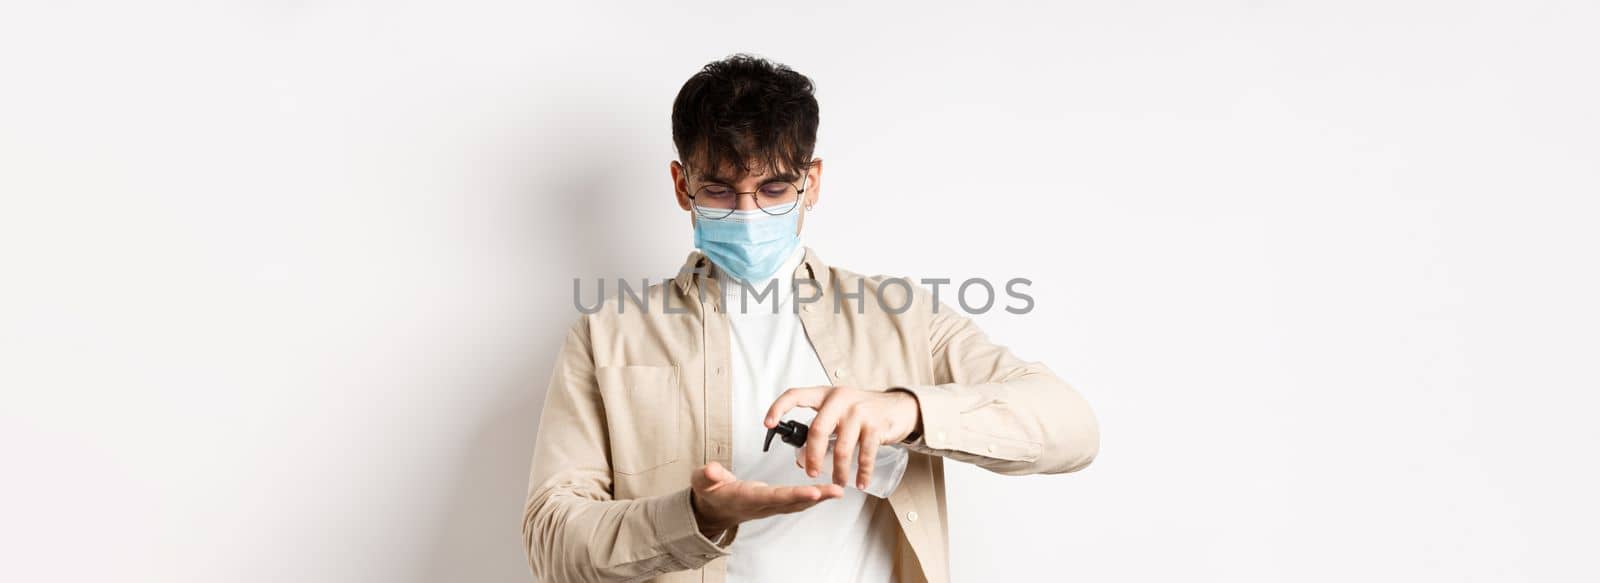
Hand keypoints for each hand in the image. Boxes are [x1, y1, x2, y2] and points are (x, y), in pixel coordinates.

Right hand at [689, 461, 843, 539]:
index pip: (772, 496)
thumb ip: (707, 475)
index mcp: (746, 498)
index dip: (792, 495)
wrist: (712, 510)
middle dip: (815, 497)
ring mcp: (770, 505)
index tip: (812, 491)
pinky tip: (828, 491)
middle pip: (792, 502)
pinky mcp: (775, 502)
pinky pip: (797, 501)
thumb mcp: (702, 481)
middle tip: (836, 490)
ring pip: (798, 503)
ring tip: (838, 490)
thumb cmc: (710, 493)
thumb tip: (712, 469)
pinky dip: (814, 497)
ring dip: (819, 497)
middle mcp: (762, 504)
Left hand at [763, 386, 922, 490]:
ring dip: (838, 470)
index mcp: (825, 395)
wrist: (898, 406)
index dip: (778, 408)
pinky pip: (865, 455)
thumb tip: (802, 459)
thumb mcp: (838, 411)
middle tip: (810, 473)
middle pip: (818, 430)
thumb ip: (821, 430)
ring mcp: (859, 412)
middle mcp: (840, 399)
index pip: (796, 395)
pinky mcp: (875, 426)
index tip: (768, 424)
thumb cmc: (862, 411)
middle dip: (811, 456)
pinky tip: (860, 482)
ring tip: (837, 482)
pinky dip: (862, 472)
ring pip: (841, 448)